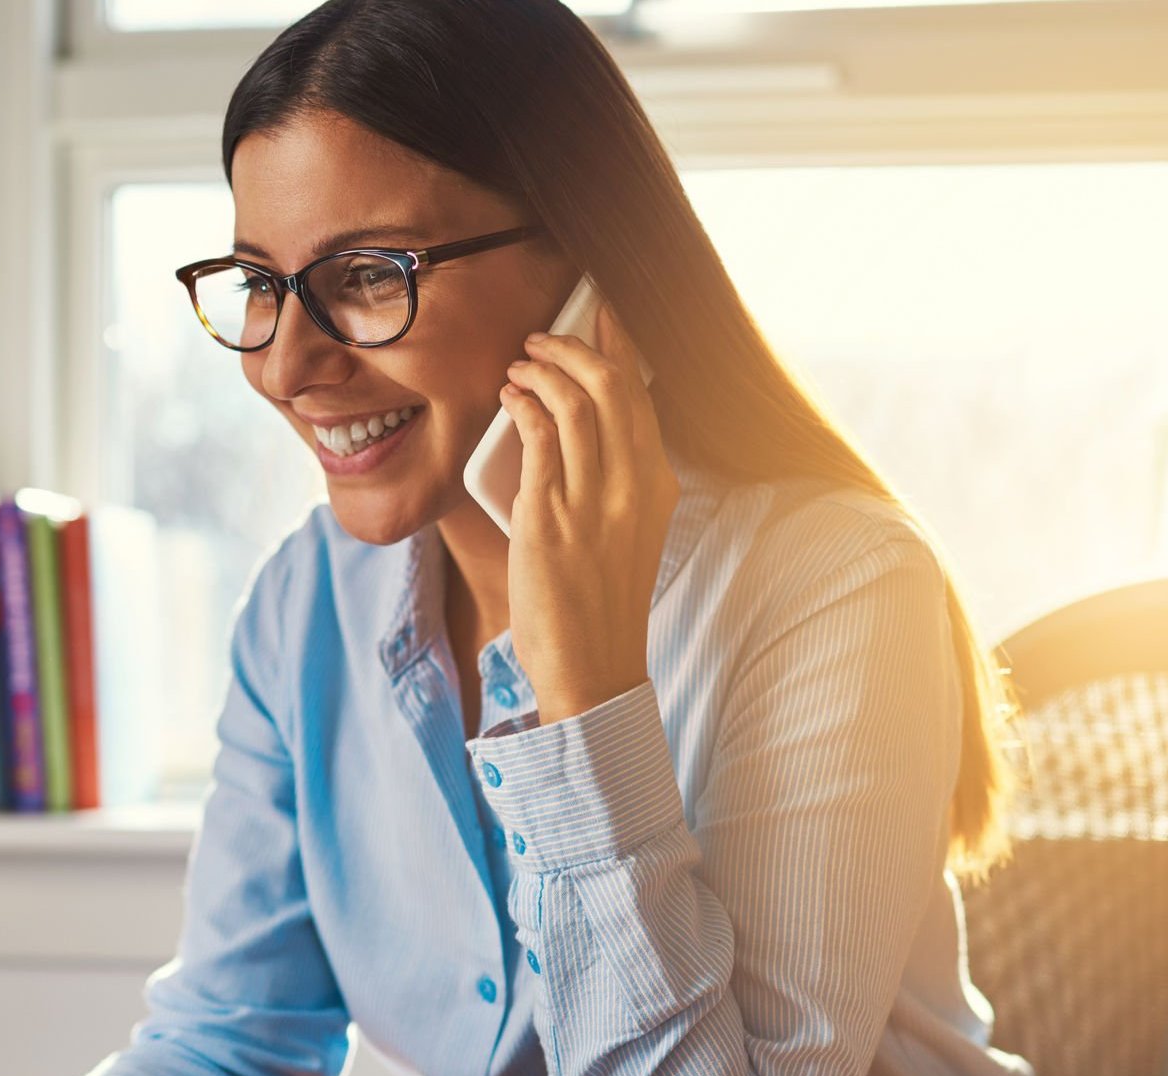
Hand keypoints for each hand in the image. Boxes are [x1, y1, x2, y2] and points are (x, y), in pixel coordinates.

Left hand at [498, 305, 678, 723]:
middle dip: (576, 344)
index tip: (601, 313)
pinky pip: (539, 436)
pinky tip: (510, 396)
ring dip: (543, 367)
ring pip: (576, 400)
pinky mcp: (551, 516)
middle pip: (613, 384)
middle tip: (544, 335)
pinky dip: (523, 403)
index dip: (619, 345)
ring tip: (519, 363)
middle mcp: (634, 486)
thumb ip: (615, 484)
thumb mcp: (628, 534)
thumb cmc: (601, 605)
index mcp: (657, 486)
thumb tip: (579, 435)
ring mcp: (594, 500)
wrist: (593, 668)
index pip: (643, 396)